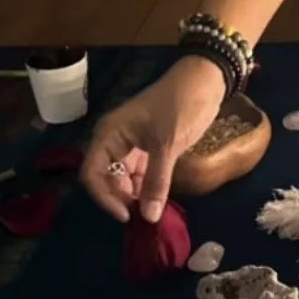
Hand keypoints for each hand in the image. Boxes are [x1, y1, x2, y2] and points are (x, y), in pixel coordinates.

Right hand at [81, 55, 226, 223]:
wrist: (206, 81)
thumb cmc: (181, 106)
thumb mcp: (168, 145)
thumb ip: (157, 182)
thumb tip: (149, 217)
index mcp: (110, 134)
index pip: (92, 173)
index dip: (104, 197)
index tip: (126, 216)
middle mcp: (114, 140)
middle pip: (106, 178)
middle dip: (120, 198)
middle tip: (142, 217)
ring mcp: (131, 144)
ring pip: (124, 178)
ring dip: (134, 195)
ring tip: (150, 213)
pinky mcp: (149, 147)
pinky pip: (140, 173)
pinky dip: (146, 187)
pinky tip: (157, 201)